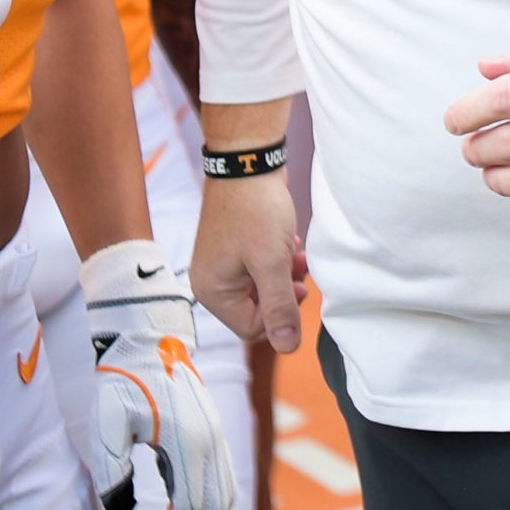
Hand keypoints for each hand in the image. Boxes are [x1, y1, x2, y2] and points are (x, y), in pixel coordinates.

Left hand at [80, 239, 236, 509]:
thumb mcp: (108, 422)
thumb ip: (113, 470)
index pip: (187, 508)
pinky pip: (225, 478)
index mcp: (186, 441)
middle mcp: (209, 442)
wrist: (149, 336)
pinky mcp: (215, 431)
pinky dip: (215, 506)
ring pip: (224, 496)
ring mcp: (216, 435)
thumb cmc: (123, 378)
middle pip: (211, 509)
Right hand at [191, 169, 305, 351]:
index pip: (251, 328)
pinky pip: (260, 270)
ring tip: (296, 254)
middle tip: (298, 270)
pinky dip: (277, 261)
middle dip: (282, 293)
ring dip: (284, 276)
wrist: (248, 161)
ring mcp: (222, 264)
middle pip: (256, 310)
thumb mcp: (272, 262)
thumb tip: (287, 347)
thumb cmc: (256, 210)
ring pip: (262, 289)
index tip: (296, 287)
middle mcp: (211, 281)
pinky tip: (288, 243)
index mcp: (212, 291)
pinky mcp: (234, 249)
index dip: (279, 314)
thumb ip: (280, 307)